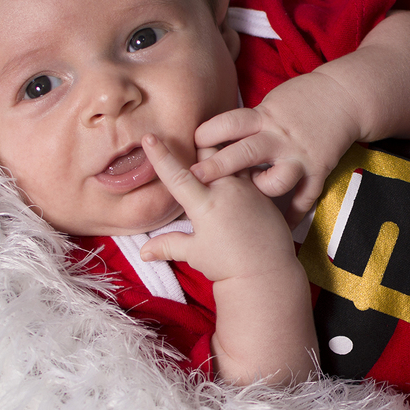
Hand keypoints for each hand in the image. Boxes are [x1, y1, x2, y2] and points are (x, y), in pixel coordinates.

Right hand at [138, 135, 296, 282]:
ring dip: (221, 152)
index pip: (177, 175)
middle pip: (208, 154)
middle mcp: (227, 189)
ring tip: (214, 150)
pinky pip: (250, 171)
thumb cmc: (228, 265)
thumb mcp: (195, 254)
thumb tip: (143, 252)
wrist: (267, 273)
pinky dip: (240, 168)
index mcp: (205, 203)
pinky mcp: (264, 192)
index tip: (149, 137)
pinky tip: (239, 167)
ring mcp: (248, 188)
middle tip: (190, 141)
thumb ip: (169, 245)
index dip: (160, 156)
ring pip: (232, 157)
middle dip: (197, 144)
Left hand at [191, 73, 360, 224]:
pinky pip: (304, 198)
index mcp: (264, 117)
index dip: (208, 134)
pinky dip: (293, 215)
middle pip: (245, 152)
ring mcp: (300, 157)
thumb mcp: (272, 102)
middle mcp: (279, 138)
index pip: (230, 123)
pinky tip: (281, 227)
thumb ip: (250, 121)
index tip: (191, 146)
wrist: (344, 96)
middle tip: (196, 178)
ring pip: (276, 180)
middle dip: (219, 166)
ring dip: (261, 190)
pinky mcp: (318, 170)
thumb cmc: (303, 97)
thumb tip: (218, 135)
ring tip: (251, 197)